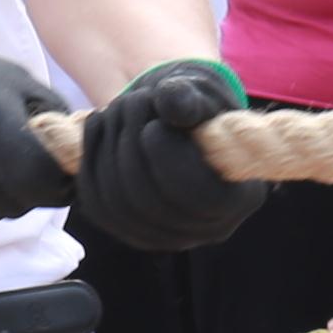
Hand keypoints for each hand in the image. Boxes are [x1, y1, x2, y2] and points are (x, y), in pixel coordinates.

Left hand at [71, 57, 261, 251]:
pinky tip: (99, 125)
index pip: (198, 195)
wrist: (177, 124)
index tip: (154, 125)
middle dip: (130, 144)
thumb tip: (170, 103)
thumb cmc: (199, 107)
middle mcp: (208, 230)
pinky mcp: (128, 232)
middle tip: (131, 100)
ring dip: (107, 148)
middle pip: (149, 202)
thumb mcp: (203, 94)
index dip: (167, 158)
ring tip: (117, 108)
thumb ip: (189, 98)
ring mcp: (167, 238)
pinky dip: (91, 161)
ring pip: (118, 205)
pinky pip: (97, 204)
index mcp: (241, 198)